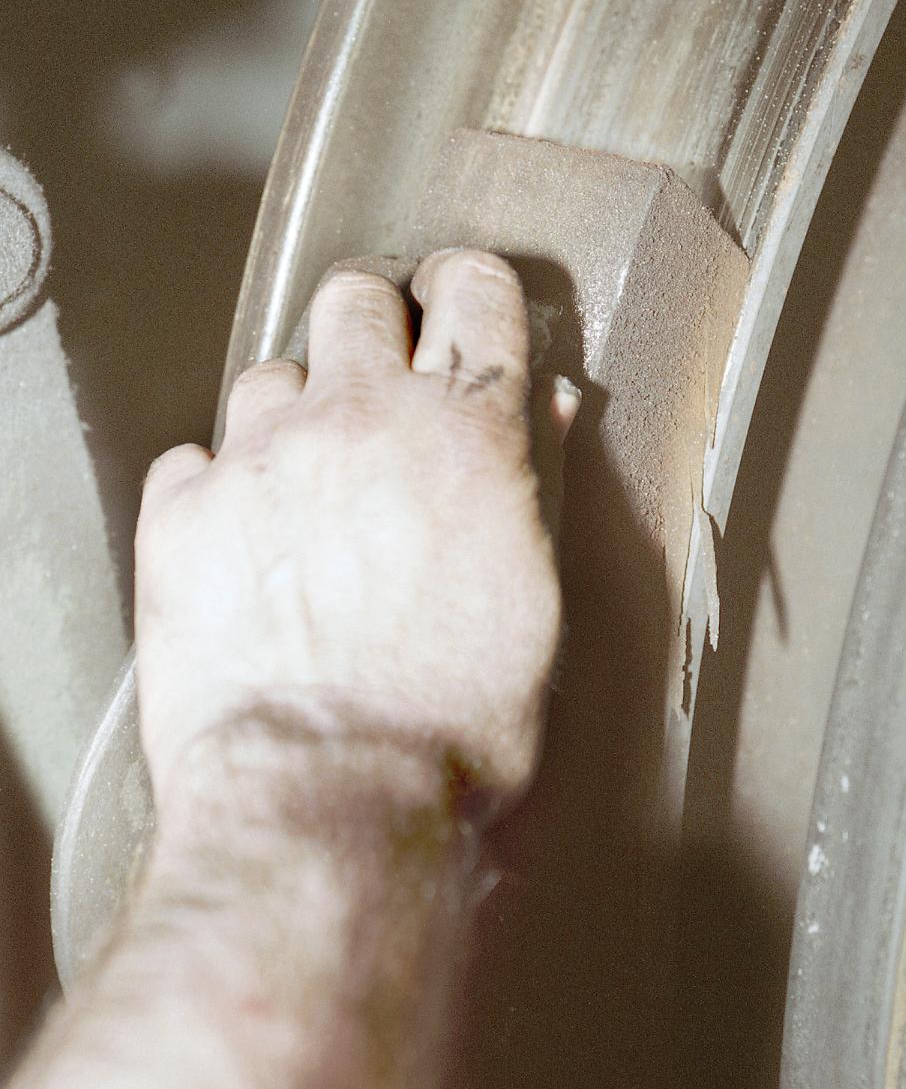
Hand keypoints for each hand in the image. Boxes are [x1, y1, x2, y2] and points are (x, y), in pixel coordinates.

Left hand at [135, 249, 575, 834]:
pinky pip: (193, 458)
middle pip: (353, 299)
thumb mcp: (536, 605)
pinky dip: (217, 487)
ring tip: (306, 492)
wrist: (332, 799)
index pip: (475, 295)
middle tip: (374, 378)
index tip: (453, 300)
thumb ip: (530, 486)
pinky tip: (244, 545)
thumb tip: (541, 415)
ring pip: (268, 375)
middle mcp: (361, 422)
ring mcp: (262, 460)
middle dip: (369, 327)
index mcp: (467, 437)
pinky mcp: (181, 513)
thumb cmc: (449, 728)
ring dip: (292, 416)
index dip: (465, 290)